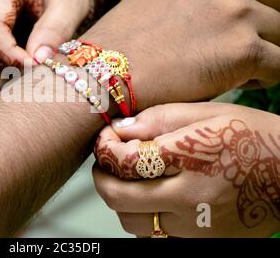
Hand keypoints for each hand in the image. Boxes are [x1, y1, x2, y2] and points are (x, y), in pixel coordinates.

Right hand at [81, 0, 279, 109]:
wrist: (105, 71)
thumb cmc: (131, 37)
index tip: (262, 10)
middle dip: (266, 24)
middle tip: (236, 46)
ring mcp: (236, 9)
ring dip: (263, 51)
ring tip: (229, 66)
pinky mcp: (243, 49)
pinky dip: (263, 76)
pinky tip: (236, 80)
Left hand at [93, 102, 279, 236]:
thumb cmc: (254, 138)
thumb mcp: (209, 113)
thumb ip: (160, 119)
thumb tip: (120, 128)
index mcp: (189, 159)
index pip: (124, 161)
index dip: (104, 149)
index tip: (105, 140)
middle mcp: (190, 199)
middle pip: (119, 198)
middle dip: (102, 179)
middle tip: (104, 165)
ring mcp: (197, 228)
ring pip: (133, 223)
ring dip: (121, 201)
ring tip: (129, 181)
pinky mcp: (204, 243)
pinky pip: (156, 236)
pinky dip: (144, 217)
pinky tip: (153, 198)